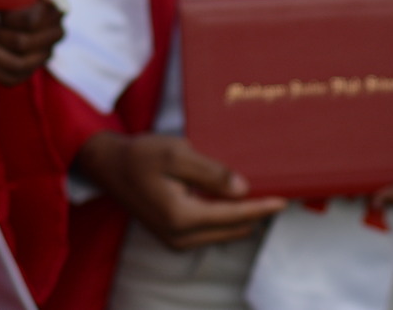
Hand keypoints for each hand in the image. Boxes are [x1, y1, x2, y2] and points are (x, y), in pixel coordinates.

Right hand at [74, 131, 286, 249]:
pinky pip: (208, 230)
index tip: (283, 201)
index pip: (232, 215)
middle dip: (254, 214)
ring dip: (240, 217)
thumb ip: (211, 173)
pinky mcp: (172, 235)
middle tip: (279, 197)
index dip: (260, 207)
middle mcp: (179, 236)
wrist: (109, 166)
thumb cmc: (141, 155)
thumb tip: (243, 189)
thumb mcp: (177, 153)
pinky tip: (234, 201)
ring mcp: (174, 239)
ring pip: (220, 232)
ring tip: (262, 198)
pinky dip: (224, 218)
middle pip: (230, 229)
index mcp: (181, 217)